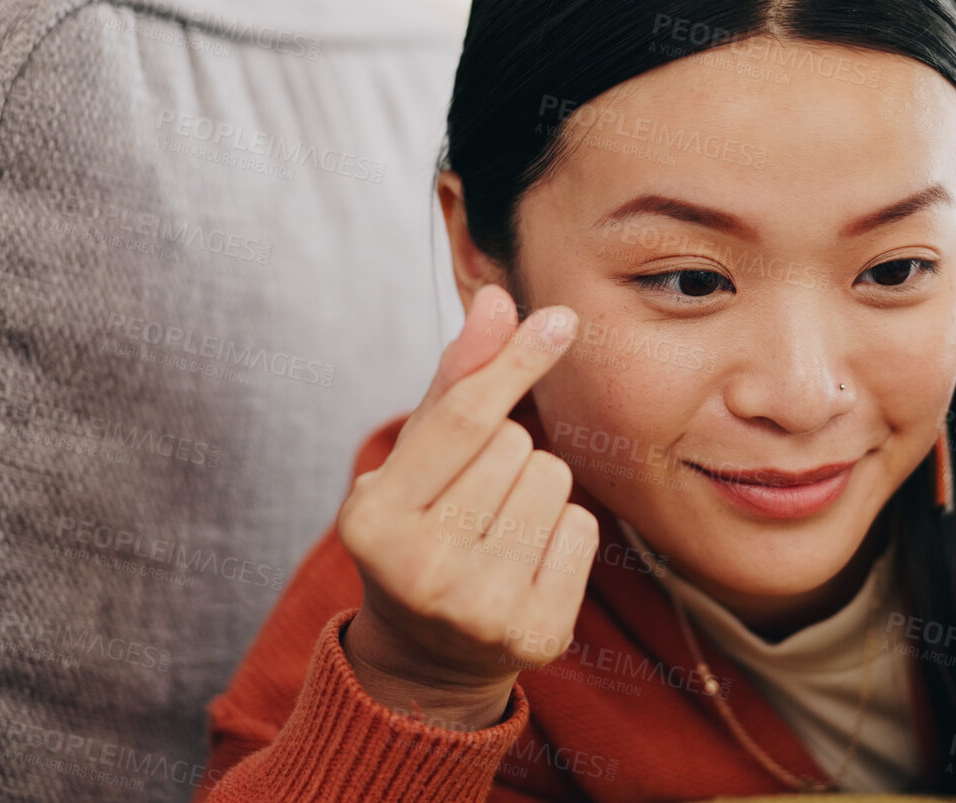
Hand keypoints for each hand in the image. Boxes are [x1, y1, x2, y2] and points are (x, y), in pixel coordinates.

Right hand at [337, 283, 596, 729]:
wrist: (429, 657)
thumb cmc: (422, 530)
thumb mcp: (417, 458)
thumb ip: (456, 380)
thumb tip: (497, 298)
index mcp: (371, 518)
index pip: (462, 418)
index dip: (514, 362)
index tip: (560, 318)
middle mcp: (419, 570)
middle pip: (517, 446)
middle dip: (507, 454)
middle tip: (472, 502)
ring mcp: (478, 610)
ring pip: (554, 481)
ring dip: (538, 490)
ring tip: (497, 531)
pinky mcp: (535, 637)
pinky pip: (583, 530)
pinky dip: (564, 533)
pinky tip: (526, 564)